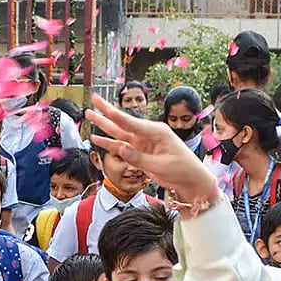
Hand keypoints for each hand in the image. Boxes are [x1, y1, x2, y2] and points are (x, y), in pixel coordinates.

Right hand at [84, 95, 217, 202]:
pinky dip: (109, 144)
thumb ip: (139, 158)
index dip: (114, 114)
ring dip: (104, 126)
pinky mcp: (140, 153)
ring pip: (119, 133)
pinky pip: (121, 147)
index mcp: (157, 131)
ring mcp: (143, 143)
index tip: (101, 106)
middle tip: (93, 99)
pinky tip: (97, 139)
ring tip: (90, 116)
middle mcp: (148, 134)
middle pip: (123, 122)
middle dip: (106, 112)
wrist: (190, 180)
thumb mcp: (161, 165)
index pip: (131, 122)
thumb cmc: (182, 169)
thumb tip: (121, 149)